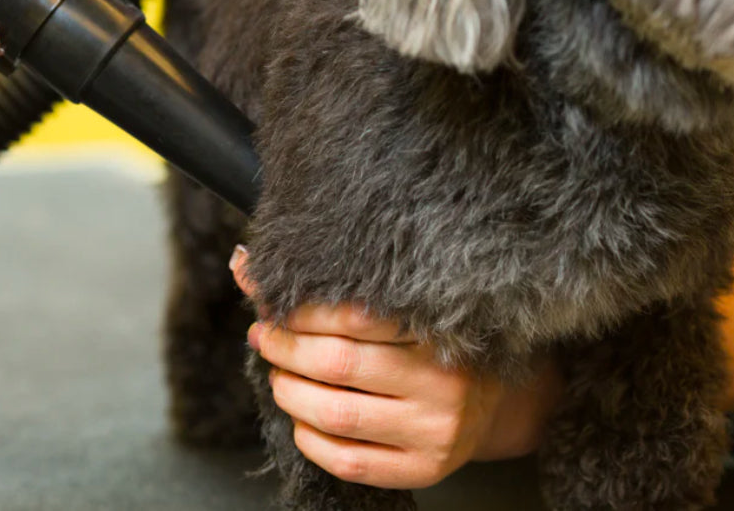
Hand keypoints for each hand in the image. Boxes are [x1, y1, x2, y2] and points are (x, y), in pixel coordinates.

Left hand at [230, 247, 560, 489]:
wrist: (489, 402)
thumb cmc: (427, 345)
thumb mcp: (398, 312)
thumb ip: (332, 291)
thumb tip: (243, 263)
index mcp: (441, 329)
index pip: (354, 315)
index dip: (300, 311)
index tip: (272, 306)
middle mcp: (446, 382)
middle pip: (338, 363)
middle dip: (285, 349)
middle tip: (265, 337)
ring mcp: (436, 431)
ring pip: (337, 414)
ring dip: (290, 393)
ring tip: (280, 376)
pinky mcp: (424, 469)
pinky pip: (348, 460)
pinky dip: (309, 439)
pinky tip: (302, 420)